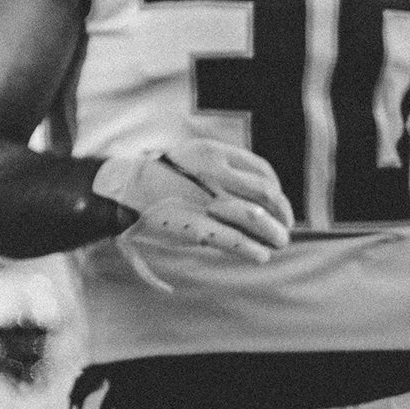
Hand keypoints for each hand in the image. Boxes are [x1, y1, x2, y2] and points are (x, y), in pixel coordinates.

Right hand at [91, 140, 293, 292]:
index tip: (278, 204)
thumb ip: (218, 166)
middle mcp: (214, 173)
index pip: (263, 171)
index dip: (277, 190)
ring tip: (279, 243)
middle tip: (285, 228)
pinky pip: (234, 240)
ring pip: (255, 217)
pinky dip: (251, 250)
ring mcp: (205, 200)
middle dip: (281, 213)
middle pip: (266, 193)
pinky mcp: (197, 227)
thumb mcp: (191, 157)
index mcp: (213, 153)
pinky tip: (260, 256)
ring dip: (273, 233)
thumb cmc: (156, 175)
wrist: (124, 186)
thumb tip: (250, 183)